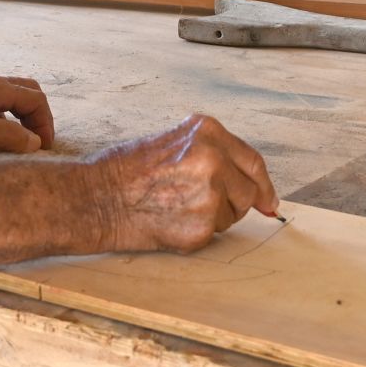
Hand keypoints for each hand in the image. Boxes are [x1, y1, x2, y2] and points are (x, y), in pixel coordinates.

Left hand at [0, 71, 55, 153]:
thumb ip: (5, 135)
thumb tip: (33, 143)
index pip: (36, 100)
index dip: (45, 125)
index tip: (42, 150)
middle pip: (26, 94)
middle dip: (37, 118)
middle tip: (35, 145)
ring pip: (7, 101)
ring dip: (17, 121)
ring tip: (13, 148)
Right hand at [88, 114, 280, 251]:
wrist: (96, 198)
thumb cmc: (124, 171)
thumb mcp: (173, 143)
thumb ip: (212, 155)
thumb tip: (252, 186)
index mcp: (207, 132)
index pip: (253, 161)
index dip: (263, 185)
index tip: (269, 200)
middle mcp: (214, 159)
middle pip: (248, 191)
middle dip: (233, 203)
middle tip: (200, 206)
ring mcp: (210, 192)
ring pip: (231, 215)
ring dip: (212, 218)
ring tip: (174, 208)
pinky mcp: (202, 224)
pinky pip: (213, 234)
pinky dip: (195, 234)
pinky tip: (168, 221)